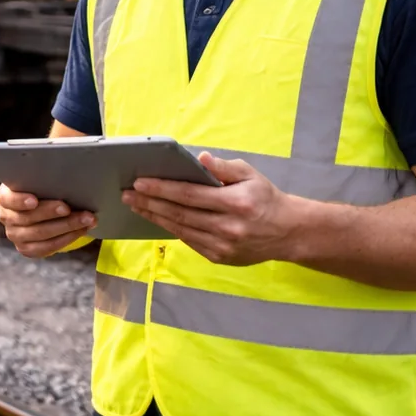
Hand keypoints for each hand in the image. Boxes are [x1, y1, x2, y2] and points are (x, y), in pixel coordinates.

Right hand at [0, 183, 97, 257]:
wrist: (43, 209)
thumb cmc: (42, 189)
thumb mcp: (38, 180)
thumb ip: (43, 179)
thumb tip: (66, 172)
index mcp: (5, 197)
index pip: (8, 199)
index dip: (20, 201)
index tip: (34, 200)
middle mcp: (7, 217)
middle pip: (28, 218)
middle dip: (51, 213)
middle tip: (69, 208)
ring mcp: (16, 235)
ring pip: (41, 234)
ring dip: (67, 226)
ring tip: (87, 219)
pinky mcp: (27, 249)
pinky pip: (47, 247)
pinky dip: (67, 238)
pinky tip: (81, 230)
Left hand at [123, 152, 301, 265]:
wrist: (287, 232)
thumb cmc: (265, 198)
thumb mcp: (250, 174)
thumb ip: (223, 167)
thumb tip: (199, 158)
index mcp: (235, 203)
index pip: (190, 195)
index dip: (162, 189)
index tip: (139, 182)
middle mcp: (228, 227)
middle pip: (180, 214)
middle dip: (150, 202)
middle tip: (127, 194)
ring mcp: (223, 246)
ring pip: (180, 229)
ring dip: (154, 216)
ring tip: (135, 205)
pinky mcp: (219, 257)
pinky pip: (189, 241)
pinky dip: (170, 229)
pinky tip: (156, 218)